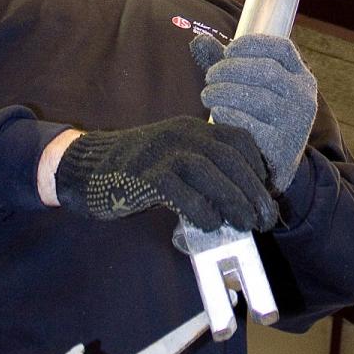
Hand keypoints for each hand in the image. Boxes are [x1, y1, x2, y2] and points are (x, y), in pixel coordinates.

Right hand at [54, 115, 278, 231]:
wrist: (87, 168)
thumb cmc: (137, 171)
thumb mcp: (174, 161)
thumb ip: (203, 174)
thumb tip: (239, 204)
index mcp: (193, 129)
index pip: (237, 139)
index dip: (257, 166)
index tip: (267, 192)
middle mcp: (181, 134)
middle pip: (229, 158)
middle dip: (252, 190)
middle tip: (265, 218)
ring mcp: (162, 152)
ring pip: (209, 172)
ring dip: (234, 200)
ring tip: (245, 224)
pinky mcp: (145, 174)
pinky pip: (181, 191)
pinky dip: (201, 210)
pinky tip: (209, 224)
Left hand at [190, 33, 317, 193]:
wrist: (276, 167)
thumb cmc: (259, 116)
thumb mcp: (251, 86)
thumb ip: (227, 63)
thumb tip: (198, 39)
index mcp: (301, 77)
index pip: (283, 49)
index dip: (253, 44)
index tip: (228, 49)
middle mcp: (304, 97)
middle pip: (266, 71)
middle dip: (231, 69)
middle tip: (209, 76)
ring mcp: (296, 123)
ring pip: (258, 97)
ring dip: (224, 92)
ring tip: (207, 95)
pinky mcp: (282, 148)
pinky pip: (253, 126)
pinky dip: (231, 115)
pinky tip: (218, 112)